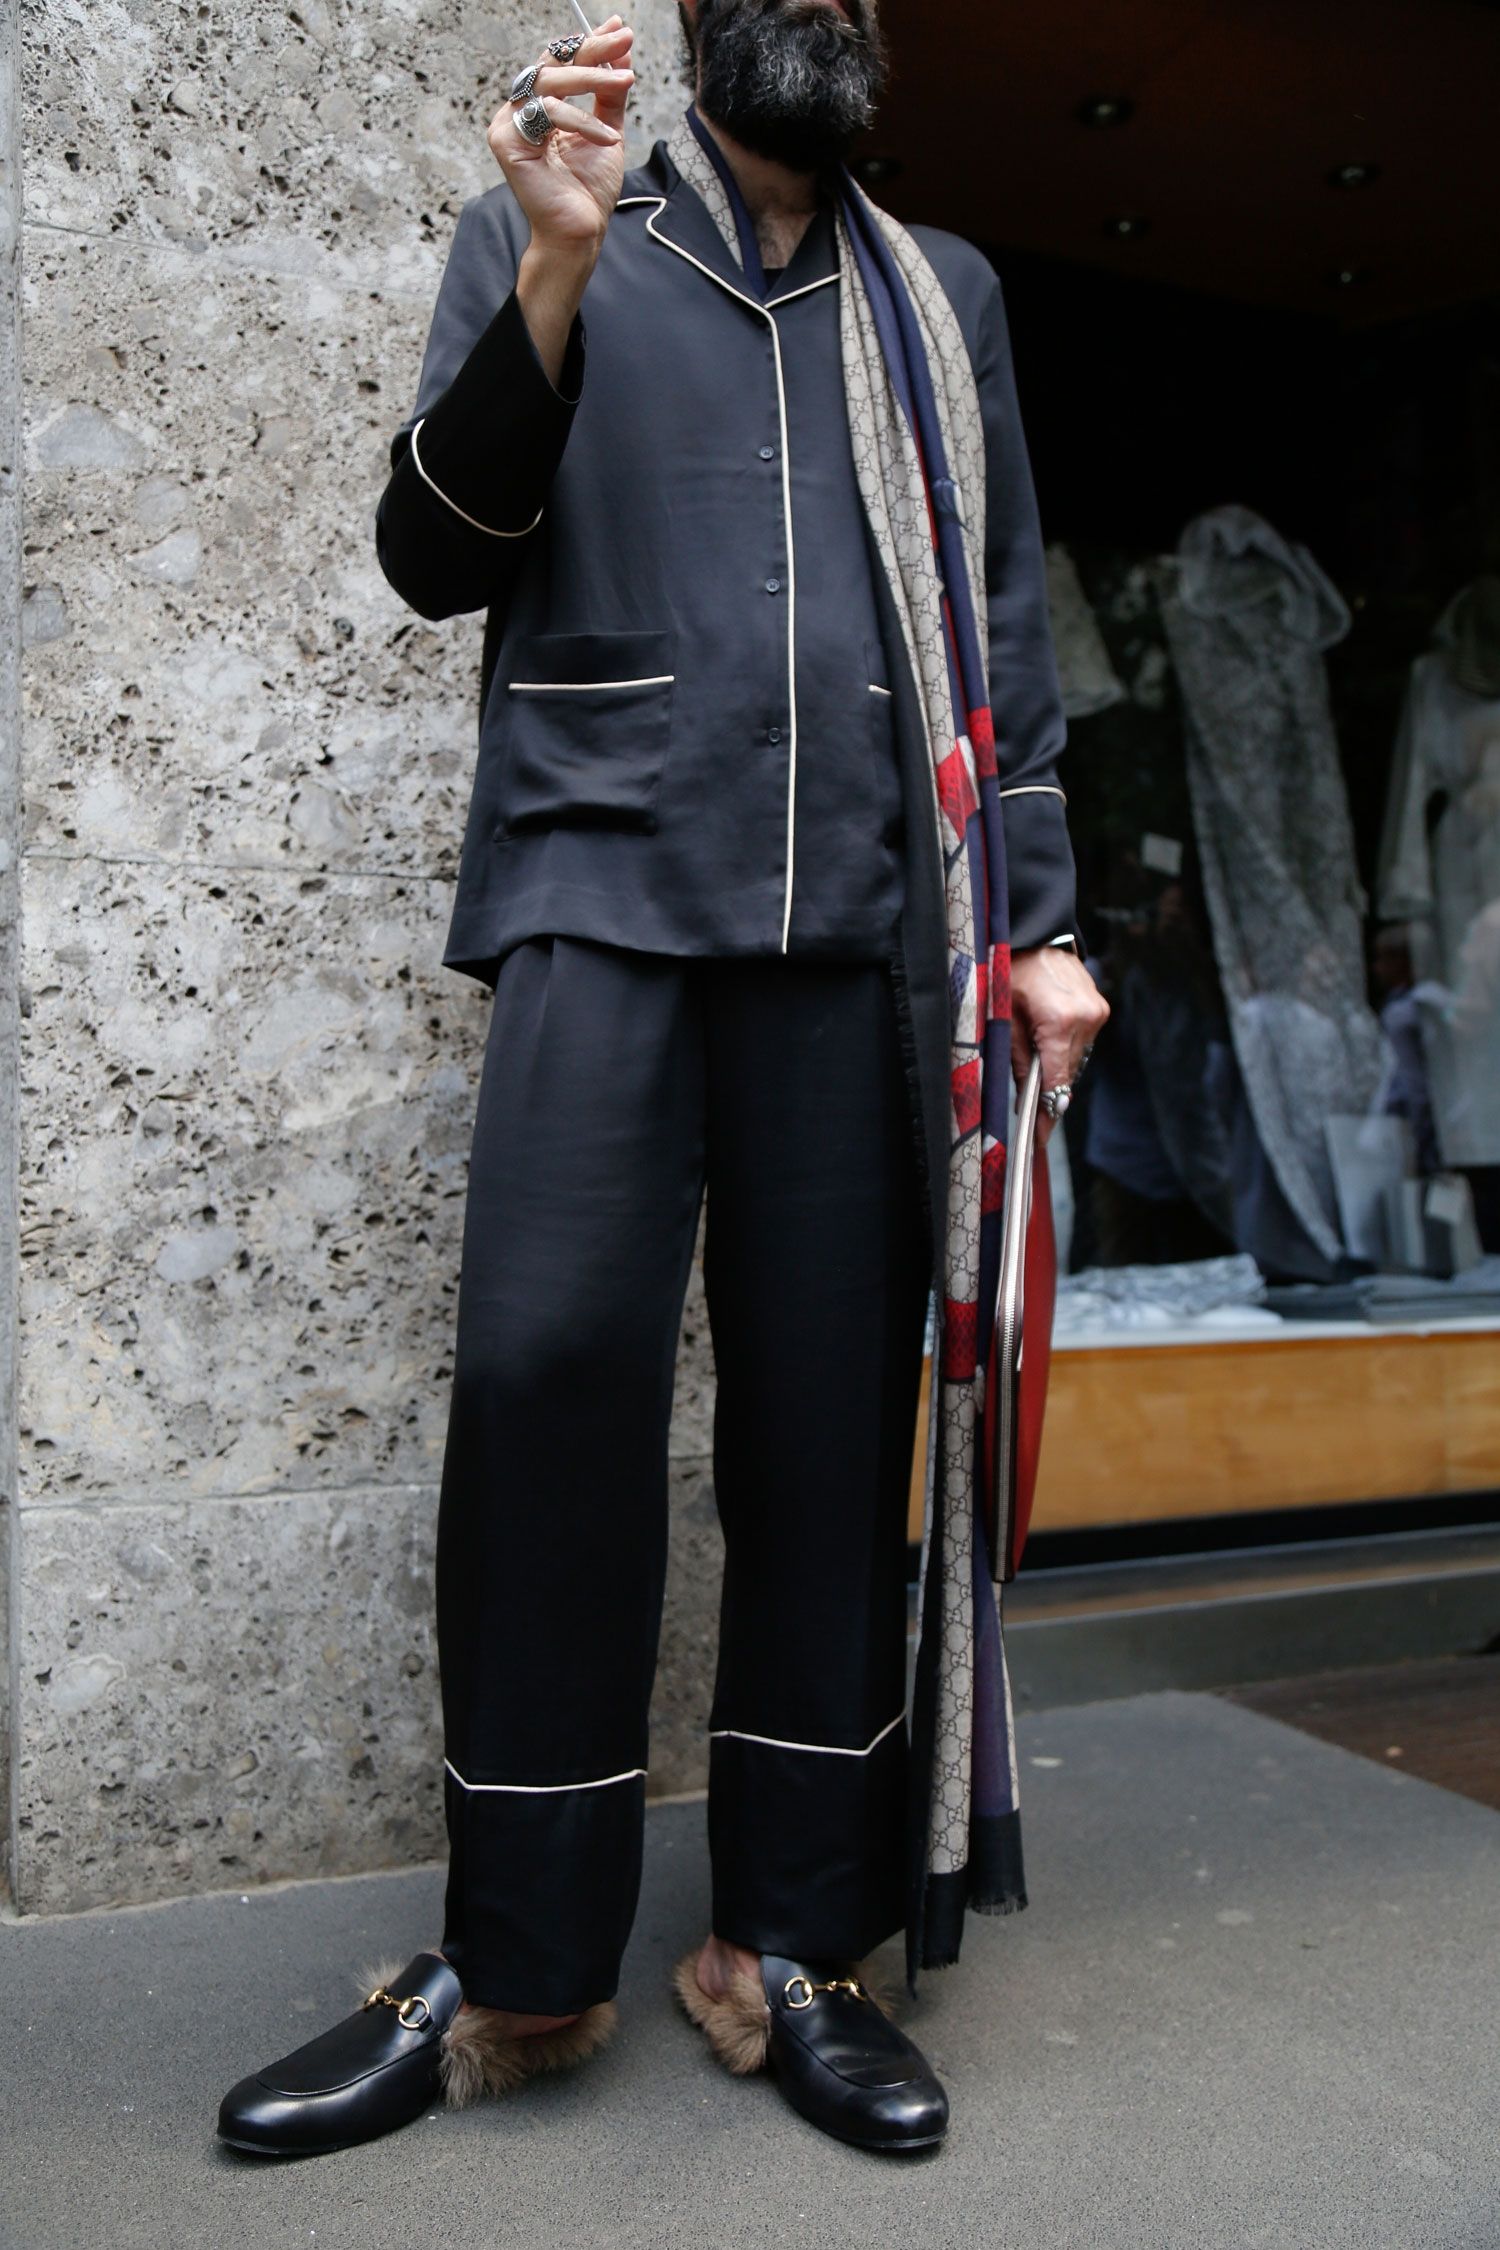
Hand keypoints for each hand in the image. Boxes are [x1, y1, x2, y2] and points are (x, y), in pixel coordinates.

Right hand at [487, 17, 635, 255]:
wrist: (579, 233)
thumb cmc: (588, 191)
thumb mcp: (608, 130)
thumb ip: (611, 93)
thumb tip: (622, 48)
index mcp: (538, 107)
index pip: (559, 63)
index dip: (588, 42)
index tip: (620, 29)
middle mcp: (519, 111)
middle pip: (552, 64)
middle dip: (592, 48)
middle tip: (623, 38)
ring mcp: (508, 125)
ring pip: (550, 83)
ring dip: (593, 78)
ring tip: (625, 82)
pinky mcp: (507, 142)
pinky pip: (548, 114)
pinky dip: (582, 121)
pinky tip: (608, 139)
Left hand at [1010, 946, 1109, 1143]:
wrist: (1037, 935)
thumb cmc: (1012, 971)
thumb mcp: (1004, 1017)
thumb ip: (1019, 1060)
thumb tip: (1027, 1099)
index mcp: (1059, 1020)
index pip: (1056, 1079)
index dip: (1047, 1111)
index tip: (1041, 1136)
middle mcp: (1086, 1018)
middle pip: (1068, 1073)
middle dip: (1049, 1088)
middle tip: (1031, 1106)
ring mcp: (1097, 1012)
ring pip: (1077, 1059)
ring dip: (1058, 1065)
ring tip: (1037, 1056)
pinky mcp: (1100, 1008)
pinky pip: (1083, 1042)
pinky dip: (1066, 1048)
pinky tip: (1049, 1038)